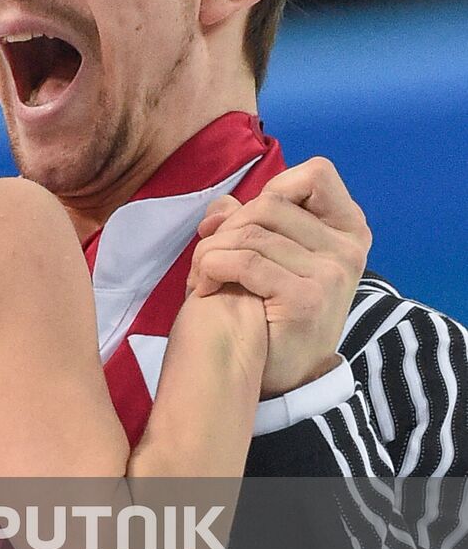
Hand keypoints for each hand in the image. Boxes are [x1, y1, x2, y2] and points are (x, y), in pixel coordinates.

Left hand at [187, 157, 371, 397]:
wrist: (279, 374)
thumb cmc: (270, 308)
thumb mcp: (269, 256)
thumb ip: (247, 221)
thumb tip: (220, 207)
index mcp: (347, 229)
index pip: (317, 174)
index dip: (275, 187)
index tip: (247, 220)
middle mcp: (348, 248)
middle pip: (268, 205)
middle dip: (226, 229)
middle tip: (210, 260)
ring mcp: (332, 274)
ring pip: (249, 233)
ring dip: (209, 253)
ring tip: (202, 278)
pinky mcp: (307, 299)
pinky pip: (243, 262)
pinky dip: (209, 269)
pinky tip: (203, 289)